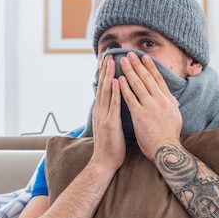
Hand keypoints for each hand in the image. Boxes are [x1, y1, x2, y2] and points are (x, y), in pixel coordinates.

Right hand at [90, 55, 125, 171]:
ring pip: (106, 91)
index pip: (103, 89)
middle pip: (103, 86)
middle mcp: (100, 111)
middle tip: (108, 55)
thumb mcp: (111, 128)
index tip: (107, 61)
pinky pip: (113, 104)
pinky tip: (117, 81)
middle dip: (106, 70)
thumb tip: (117, 108)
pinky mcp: (110, 123)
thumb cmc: (111, 148)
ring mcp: (104, 116)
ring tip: (112, 61)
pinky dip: (114, 92)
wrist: (104, 163)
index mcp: (101, 112)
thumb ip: (112, 116)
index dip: (105, 75)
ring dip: (109, 75)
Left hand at [118, 52, 182, 159]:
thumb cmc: (169, 137)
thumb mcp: (176, 117)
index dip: (150, 67)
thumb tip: (173, 100)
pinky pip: (130, 97)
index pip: (158, 79)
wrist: (166, 150)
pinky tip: (118, 79)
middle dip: (137, 64)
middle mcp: (160, 100)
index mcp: (168, 100)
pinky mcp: (140, 114)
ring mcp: (150, 106)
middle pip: (147, 78)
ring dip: (129, 71)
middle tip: (130, 54)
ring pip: (137, 84)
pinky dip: (124, 87)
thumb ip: (172, 106)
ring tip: (122, 61)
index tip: (144, 58)